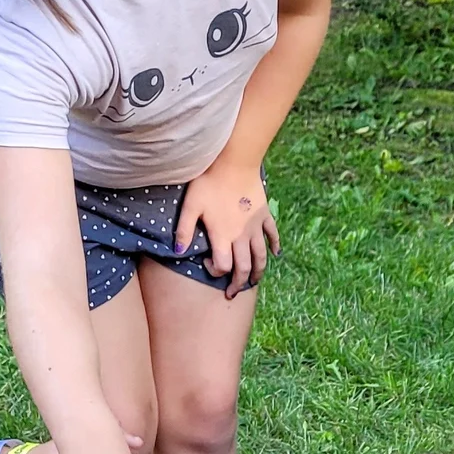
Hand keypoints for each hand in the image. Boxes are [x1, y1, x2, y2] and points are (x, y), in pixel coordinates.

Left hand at [176, 157, 279, 294]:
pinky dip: (275, 246)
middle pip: (245, 268)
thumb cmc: (209, 182)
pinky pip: (273, 235)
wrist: (234, 162)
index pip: (223, 266)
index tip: (208, 265)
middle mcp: (242, 236)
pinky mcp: (264, 215)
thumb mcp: (190, 205)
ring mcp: (256, 227)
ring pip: (261, 257)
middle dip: (239, 283)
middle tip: (233, 291)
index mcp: (223, 236)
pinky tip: (275, 254)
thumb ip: (183, 230)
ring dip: (258, 272)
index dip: (215, 271)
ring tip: (253, 281)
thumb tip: (178, 251)